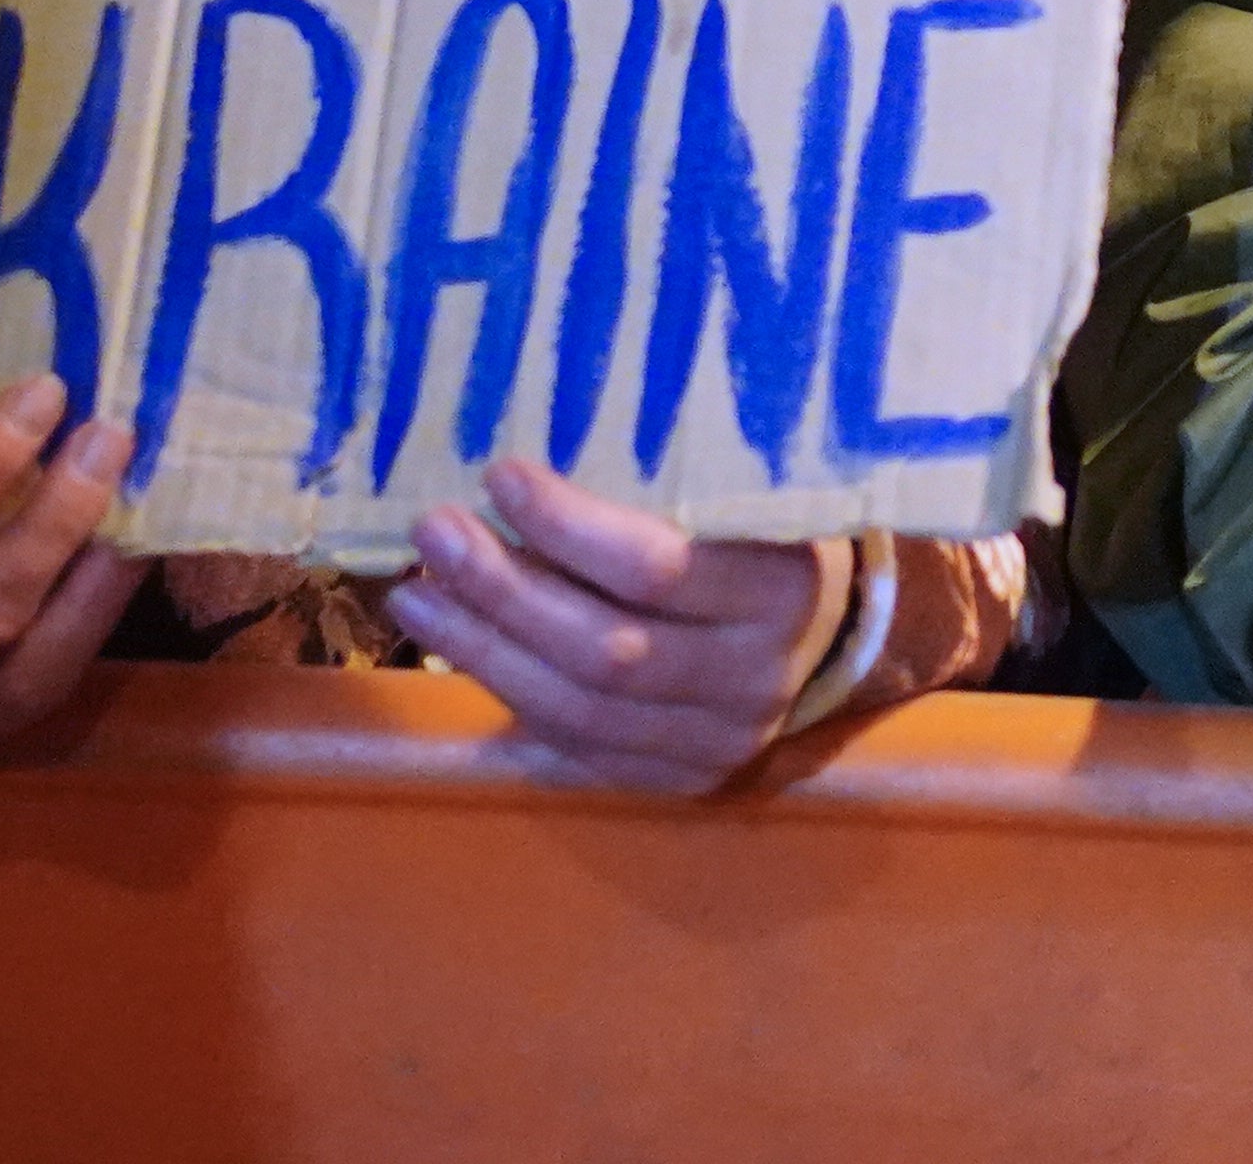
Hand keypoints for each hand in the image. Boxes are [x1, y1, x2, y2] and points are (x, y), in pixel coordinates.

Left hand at [386, 457, 844, 792]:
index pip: (657, 569)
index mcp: (782, 591)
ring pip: (579, 710)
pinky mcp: (682, 778)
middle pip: (606, 649)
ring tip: (416, 596)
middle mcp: (754, 678)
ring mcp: (719, 741)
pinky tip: (464, 649)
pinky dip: (511, 697)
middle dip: (504, 592)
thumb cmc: (770, 537)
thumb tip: (513, 474)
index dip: (567, 526)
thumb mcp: (741, 500)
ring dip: (484, 650)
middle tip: (434, 534)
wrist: (836, 631)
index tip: (498, 476)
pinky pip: (578, 748)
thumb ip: (655, 493)